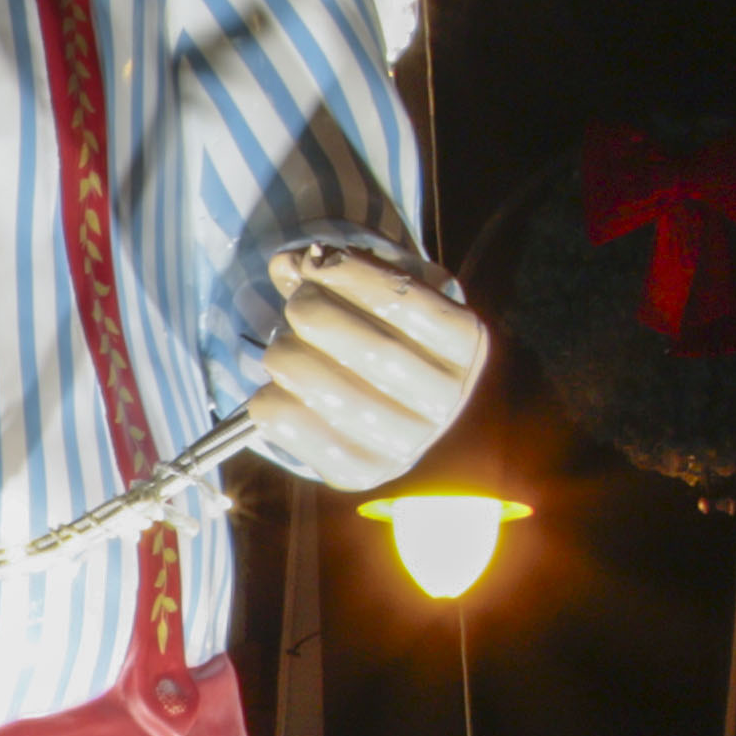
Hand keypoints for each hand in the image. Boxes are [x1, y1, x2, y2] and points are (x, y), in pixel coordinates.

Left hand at [243, 251, 489, 490]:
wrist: (404, 422)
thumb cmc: (392, 341)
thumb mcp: (387, 294)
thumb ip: (345, 270)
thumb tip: (289, 263)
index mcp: (467, 346)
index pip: (408, 302)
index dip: (353, 274)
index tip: (320, 261)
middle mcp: (444, 402)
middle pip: (371, 348)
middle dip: (315, 311)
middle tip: (297, 302)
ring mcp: (403, 445)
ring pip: (325, 387)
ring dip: (285, 352)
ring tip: (282, 345)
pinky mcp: (356, 474)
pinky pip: (291, 423)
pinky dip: (268, 396)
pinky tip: (278, 387)